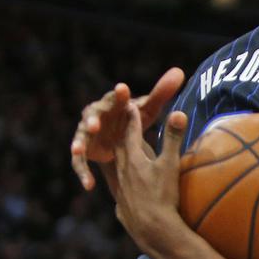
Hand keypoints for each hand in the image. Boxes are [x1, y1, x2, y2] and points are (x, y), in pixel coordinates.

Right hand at [71, 67, 185, 190]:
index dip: (118, 95)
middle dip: (92, 120)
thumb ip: (161, 92)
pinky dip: (83, 173)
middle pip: (91, 116)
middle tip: (95, 124)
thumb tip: (180, 72)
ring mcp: (86, 135)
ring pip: (80, 139)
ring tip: (78, 150)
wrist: (116, 135)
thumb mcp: (147, 109)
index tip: (123, 89)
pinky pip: (80, 163)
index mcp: (111, 104)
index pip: (114, 97)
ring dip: (79, 144)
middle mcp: (95, 116)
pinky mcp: (84, 152)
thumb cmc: (132, 117)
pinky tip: (89, 185)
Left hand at [103, 104, 190, 254]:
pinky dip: (124, 185)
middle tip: (124, 126)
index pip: (131, 133)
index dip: (133, 118)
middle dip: (122, 135)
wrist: (151, 230)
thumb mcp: (169, 165)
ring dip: (121, 159)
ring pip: (117, 170)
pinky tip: (127, 190)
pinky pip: (121, 192)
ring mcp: (121, 191)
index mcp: (133, 159)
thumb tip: (178, 112)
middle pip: (119, 149)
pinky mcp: (123, 208)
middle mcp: (122, 173)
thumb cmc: (162, 196)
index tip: (133, 106)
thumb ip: (172, 139)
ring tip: (125, 155)